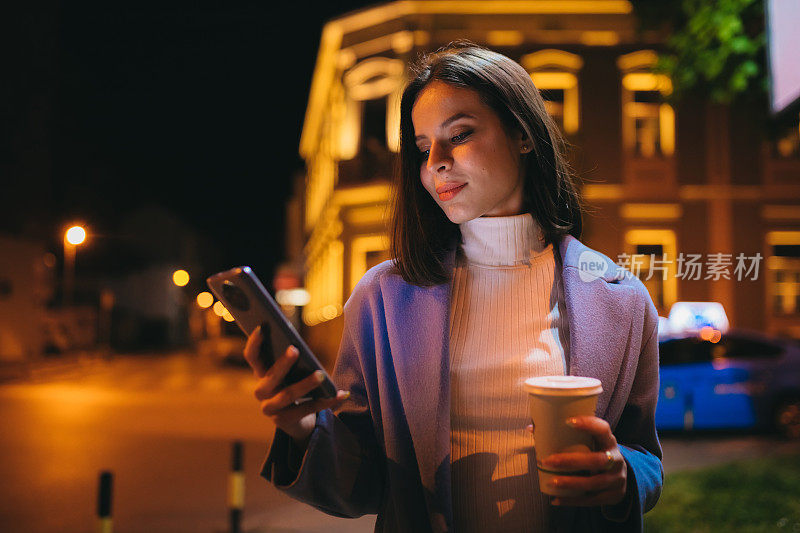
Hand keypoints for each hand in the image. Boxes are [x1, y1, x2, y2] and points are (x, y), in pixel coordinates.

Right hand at [244, 325, 349, 448]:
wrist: (295, 421)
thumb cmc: (293, 386)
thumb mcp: (289, 372)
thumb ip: (290, 358)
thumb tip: (298, 344)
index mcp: (261, 374)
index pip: (252, 357)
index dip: (254, 343)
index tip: (261, 328)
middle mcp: (261, 392)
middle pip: (270, 377)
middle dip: (282, 363)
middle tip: (295, 349)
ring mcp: (271, 409)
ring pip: (288, 395)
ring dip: (305, 384)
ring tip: (321, 375)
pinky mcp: (285, 422)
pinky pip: (308, 409)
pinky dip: (327, 401)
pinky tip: (342, 394)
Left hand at [527, 416, 626, 506]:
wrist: (621, 476)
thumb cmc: (596, 453)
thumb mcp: (591, 442)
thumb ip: (567, 436)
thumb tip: (532, 428)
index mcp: (609, 441)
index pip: (603, 429)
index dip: (588, 424)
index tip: (568, 421)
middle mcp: (616, 459)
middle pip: (597, 460)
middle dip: (571, 461)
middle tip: (547, 461)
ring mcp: (616, 479)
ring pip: (594, 483)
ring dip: (571, 483)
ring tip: (551, 482)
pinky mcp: (613, 496)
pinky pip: (592, 500)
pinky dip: (572, 501)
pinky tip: (556, 500)